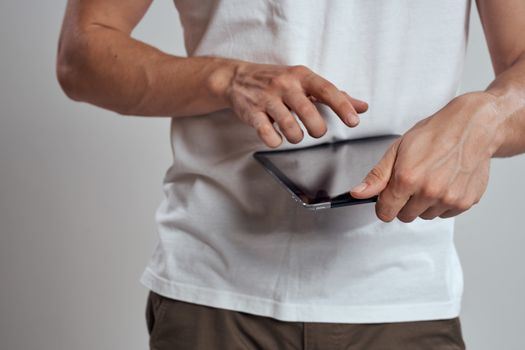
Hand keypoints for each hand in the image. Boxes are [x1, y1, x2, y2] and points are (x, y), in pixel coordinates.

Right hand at [225, 63, 367, 146]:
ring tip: (294, 133)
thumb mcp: (305, 82)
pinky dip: (276, 141)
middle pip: (308, 114)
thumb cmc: (277, 81)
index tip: (354, 122)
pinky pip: (268, 135)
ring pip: (290, 129)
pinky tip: (276, 136)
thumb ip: (333, 96)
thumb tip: (362, 107)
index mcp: (301, 76)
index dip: (342, 107)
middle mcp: (284, 85)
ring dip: (296, 137)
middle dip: (317, 129)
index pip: (327, 90)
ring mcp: (267, 99)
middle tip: (315, 131)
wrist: (237, 78)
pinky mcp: (252, 113)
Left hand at [350, 92, 502, 221]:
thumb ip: (377, 176)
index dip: (384, 204)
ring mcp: (449, 199)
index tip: (388, 197)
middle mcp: (429, 192)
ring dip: (424, 203)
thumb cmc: (435, 134)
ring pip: (425, 215)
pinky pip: (444, 213)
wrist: (472, 127)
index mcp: (408, 179)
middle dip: (404, 202)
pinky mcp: (465, 202)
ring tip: (431, 178)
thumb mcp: (397, 150)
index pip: (386, 212)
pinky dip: (442, 202)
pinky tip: (445, 181)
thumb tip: (358, 193)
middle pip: (405, 216)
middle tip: (413, 180)